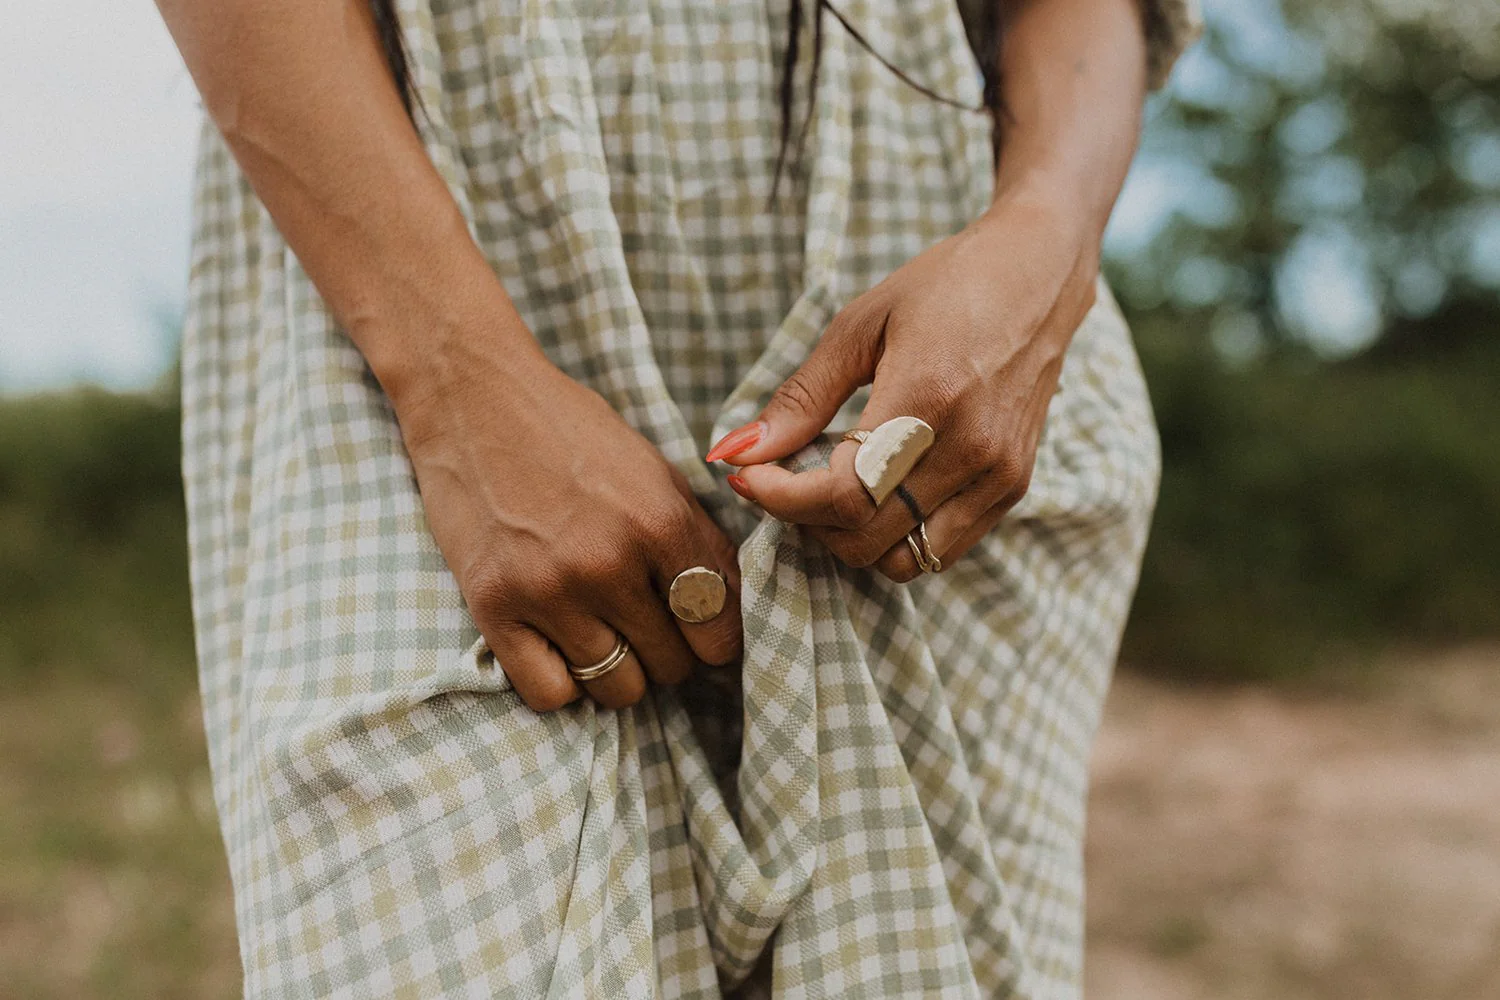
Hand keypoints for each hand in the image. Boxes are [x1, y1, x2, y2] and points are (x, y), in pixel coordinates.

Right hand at [396, 347, 742, 710]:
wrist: (472, 395)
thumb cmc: (570, 429)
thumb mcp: (653, 471)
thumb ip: (697, 540)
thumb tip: (735, 608)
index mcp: (659, 521)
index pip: (718, 626)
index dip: (717, 639)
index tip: (702, 634)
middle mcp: (608, 562)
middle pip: (672, 664)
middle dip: (668, 652)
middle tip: (647, 625)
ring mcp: (548, 589)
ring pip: (618, 688)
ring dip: (619, 670)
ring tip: (605, 633)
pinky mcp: (493, 607)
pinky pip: (552, 694)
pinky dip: (564, 682)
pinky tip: (562, 647)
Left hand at [707, 188, 1099, 581]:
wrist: (1038, 274)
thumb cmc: (945, 286)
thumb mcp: (860, 325)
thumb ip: (800, 398)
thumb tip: (736, 453)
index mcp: (929, 399)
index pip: (842, 495)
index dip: (780, 498)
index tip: (747, 476)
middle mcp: (971, 448)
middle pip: (865, 538)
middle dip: (805, 518)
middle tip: (782, 478)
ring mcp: (999, 475)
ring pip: (902, 560)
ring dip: (851, 537)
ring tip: (830, 487)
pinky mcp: (1013, 487)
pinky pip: (940, 548)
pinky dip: (896, 535)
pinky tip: (878, 489)